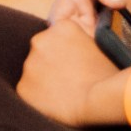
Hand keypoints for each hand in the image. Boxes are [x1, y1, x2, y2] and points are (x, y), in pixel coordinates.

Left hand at [15, 16, 130, 129]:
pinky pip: (29, 91)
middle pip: (43, 51)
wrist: (98, 100)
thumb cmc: (107, 75)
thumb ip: (84, 41)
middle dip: (52, 63)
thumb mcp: (101, 46)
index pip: (59, 36)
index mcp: (61, 27)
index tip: (77, 63)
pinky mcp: (22, 87)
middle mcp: (39, 40)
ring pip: (34, 71)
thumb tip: (80, 46)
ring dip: (44, 80)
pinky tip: (55, 103)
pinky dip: (39, 97)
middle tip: (69, 79)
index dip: (68, 51)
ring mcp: (29, 64)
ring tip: (64, 92)